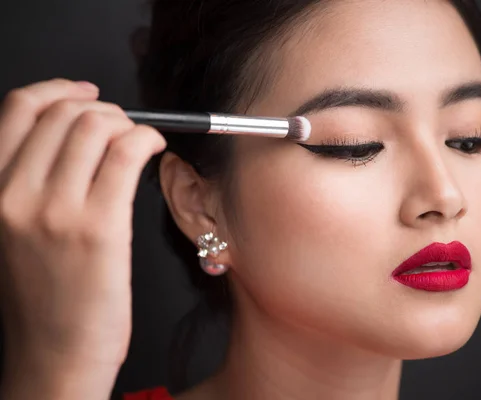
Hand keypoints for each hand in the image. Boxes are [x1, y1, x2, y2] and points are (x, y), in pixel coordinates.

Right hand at [0, 79, 165, 367]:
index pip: (18, 109)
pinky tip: (155, 150)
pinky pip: (127, 155)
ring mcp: (55, 210)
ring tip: (140, 143)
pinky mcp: (98, 228)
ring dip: (128, 124)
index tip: (87, 92)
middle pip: (65, 113)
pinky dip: (148, 140)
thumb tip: (73, 134)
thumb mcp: (14, 232)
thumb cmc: (44, 299)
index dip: (60, 89)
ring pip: (98, 127)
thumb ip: (30, 182)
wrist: (55, 358)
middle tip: (123, 127)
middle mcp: (13, 194)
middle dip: (104, 109)